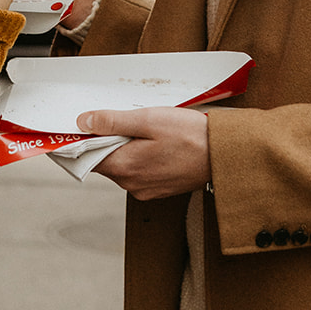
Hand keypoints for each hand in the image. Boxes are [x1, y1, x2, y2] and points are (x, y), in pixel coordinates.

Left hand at [76, 106, 210, 199]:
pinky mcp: (160, 190)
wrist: (226, 155)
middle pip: (106, 160)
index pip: (87, 157)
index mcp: (125, 167)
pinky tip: (159, 144)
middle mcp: (132, 184)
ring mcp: (146, 190)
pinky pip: (140, 172)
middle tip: (128, 121)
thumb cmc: (192, 136)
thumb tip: (84, 122)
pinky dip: (142, 158)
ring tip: (150, 132)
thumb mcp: (149, 119)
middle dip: (109, 140)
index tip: (84, 126)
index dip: (84, 139)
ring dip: (128, 148)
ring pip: (124, 166)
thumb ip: (113, 121)